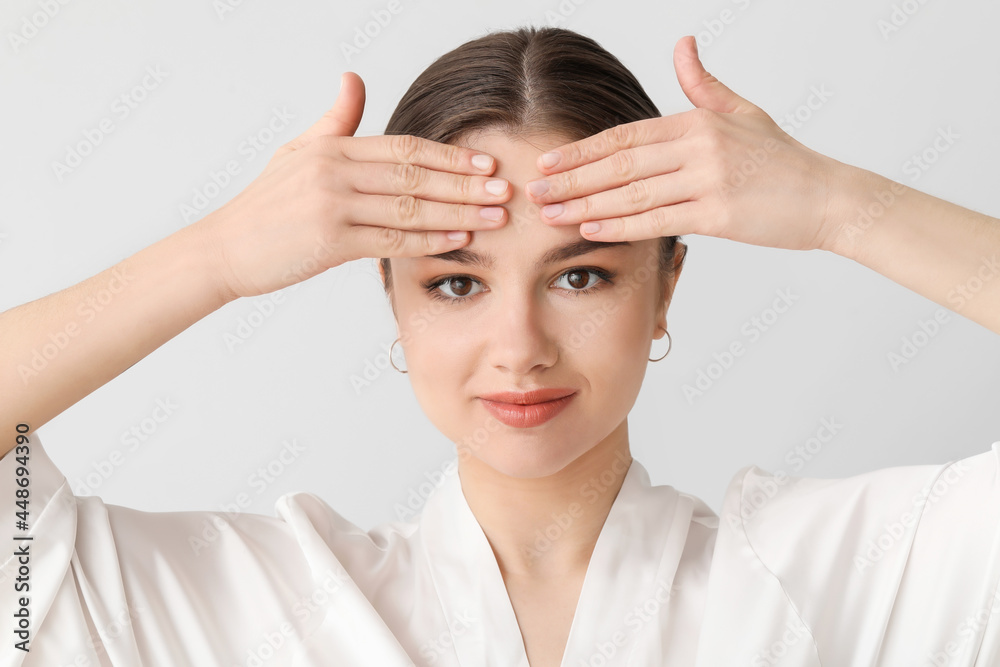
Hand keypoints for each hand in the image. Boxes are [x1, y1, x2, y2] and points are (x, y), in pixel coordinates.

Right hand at [193, 72, 510, 299]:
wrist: (225, 248)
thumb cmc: (266, 204)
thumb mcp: (298, 151)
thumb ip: (336, 120)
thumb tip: (354, 78)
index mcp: (332, 148)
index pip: (404, 148)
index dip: (449, 155)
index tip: (485, 163)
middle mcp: (334, 171)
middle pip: (414, 176)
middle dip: (465, 184)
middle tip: (505, 190)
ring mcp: (331, 205)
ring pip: (409, 208)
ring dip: (458, 214)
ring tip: (494, 217)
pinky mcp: (329, 241)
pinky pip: (390, 241)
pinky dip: (428, 240)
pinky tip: (458, 240)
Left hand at [524, 35, 853, 252]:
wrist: (828, 197)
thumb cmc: (782, 160)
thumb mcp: (742, 112)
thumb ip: (704, 85)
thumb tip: (682, 43)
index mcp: (697, 121)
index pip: (625, 135)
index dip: (583, 149)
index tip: (549, 160)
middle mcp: (699, 146)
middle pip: (620, 163)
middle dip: (571, 179)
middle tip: (534, 189)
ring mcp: (708, 180)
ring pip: (632, 193)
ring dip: (585, 205)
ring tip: (550, 215)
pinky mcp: (719, 214)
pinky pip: (658, 222)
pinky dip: (620, 227)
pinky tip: (590, 230)